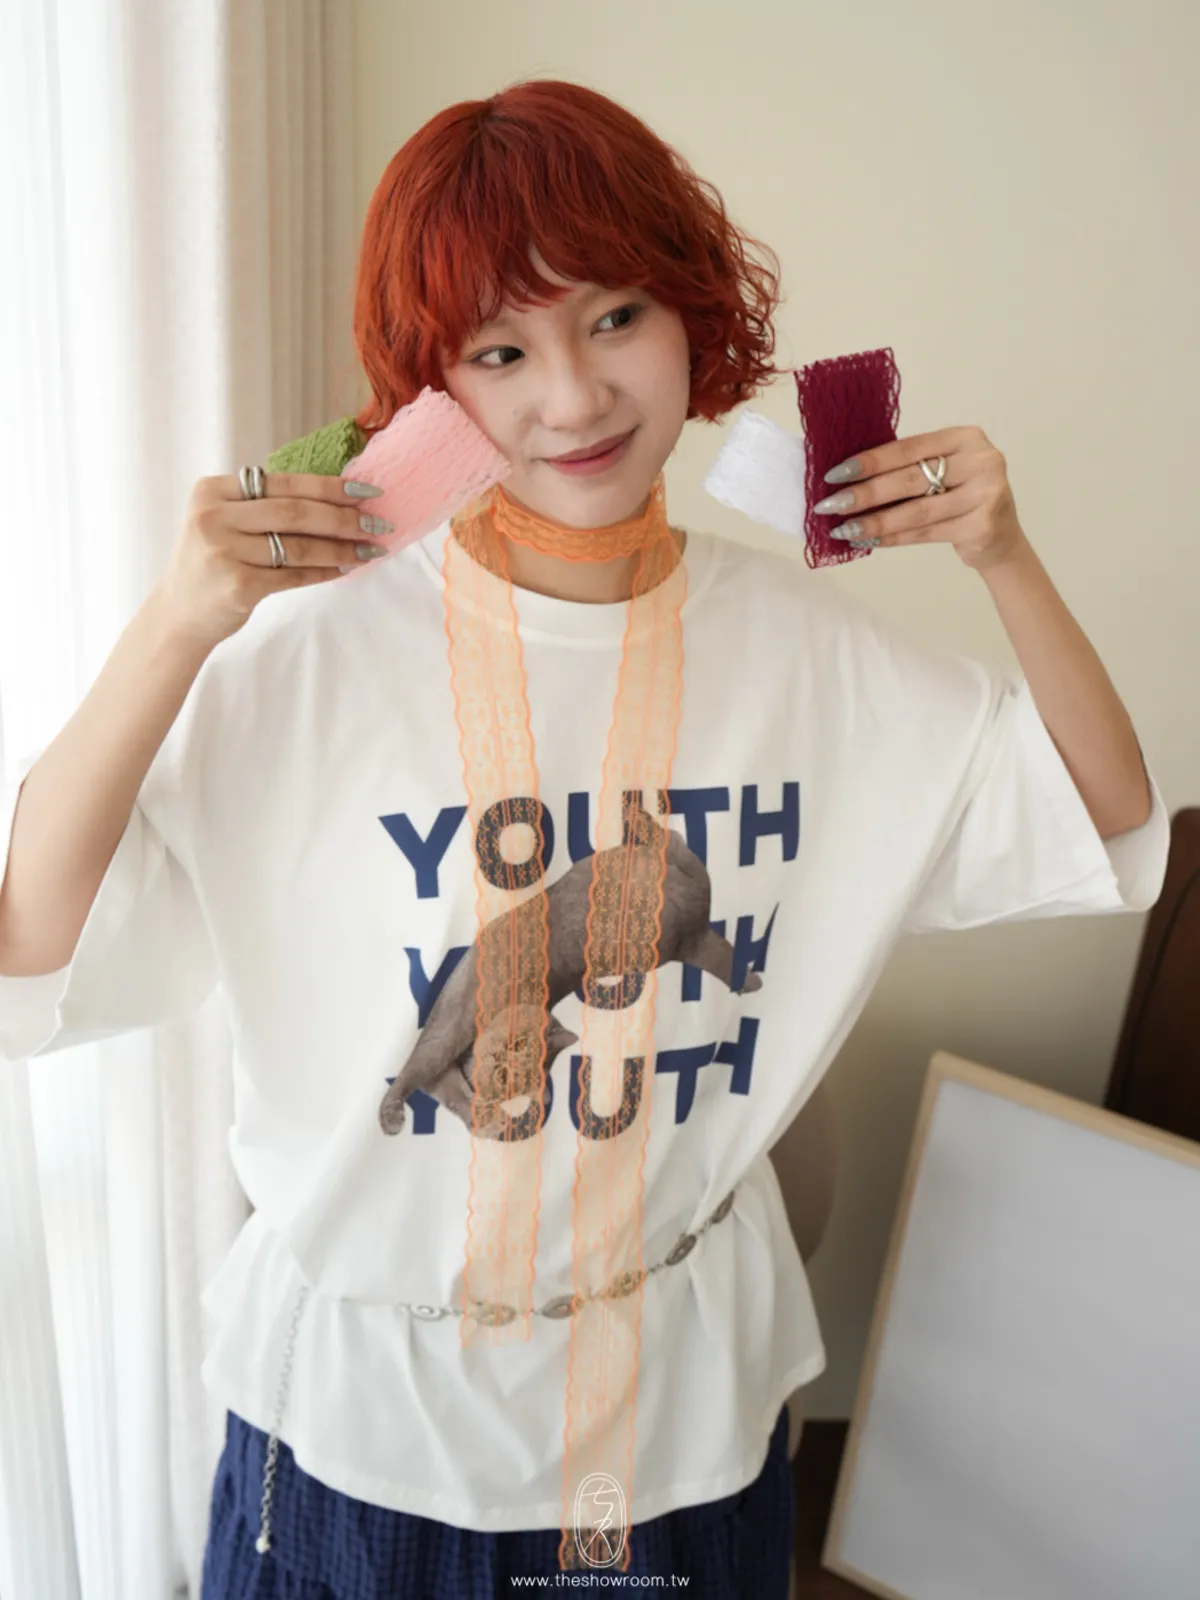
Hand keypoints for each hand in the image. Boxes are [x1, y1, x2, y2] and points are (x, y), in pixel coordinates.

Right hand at [154, 470, 392, 647]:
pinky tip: (346, 569)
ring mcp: (223, 551)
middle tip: (378, 523)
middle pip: (294, 512)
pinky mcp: (237, 585)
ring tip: (370, 549)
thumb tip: (337, 497)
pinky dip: (324, 572)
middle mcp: (213, 517)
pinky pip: (294, 575)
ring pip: (298, 546)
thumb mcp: (224, 520)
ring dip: (342, 548)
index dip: (329, 486)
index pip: (283, 483)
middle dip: (344, 518)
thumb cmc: (213, 562)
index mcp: (212, 490)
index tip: (367, 490)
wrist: (179, 612)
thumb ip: (264, 505)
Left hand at [813, 425, 1028, 571]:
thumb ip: (909, 467)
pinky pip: (925, 533)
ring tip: (843, 529)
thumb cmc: (961, 497)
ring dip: (874, 522)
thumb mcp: (944, 470)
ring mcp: (985, 495)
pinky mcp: (981, 527)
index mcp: (966, 438)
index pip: (909, 447)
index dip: (870, 461)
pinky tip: (868, 541)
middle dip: (865, 493)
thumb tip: (848, 476)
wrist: (1001, 536)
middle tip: (830, 505)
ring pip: (916, 511)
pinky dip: (892, 538)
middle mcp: (981, 461)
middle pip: (910, 479)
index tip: (835, 473)